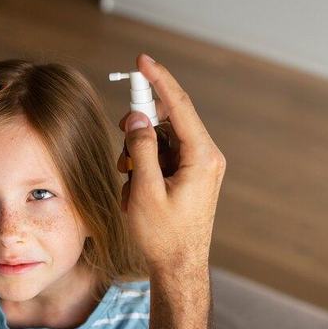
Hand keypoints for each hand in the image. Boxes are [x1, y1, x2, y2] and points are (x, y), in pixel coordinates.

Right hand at [117, 54, 225, 274]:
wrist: (179, 267)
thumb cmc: (163, 236)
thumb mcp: (145, 191)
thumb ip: (141, 148)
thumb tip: (136, 116)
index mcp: (202, 157)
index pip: (179, 106)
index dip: (158, 80)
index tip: (142, 60)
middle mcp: (206, 157)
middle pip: (169, 121)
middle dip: (140, 127)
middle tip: (121, 140)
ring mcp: (200, 166)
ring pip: (163, 139)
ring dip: (139, 152)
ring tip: (128, 181)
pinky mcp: (191, 176)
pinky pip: (164, 157)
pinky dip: (145, 166)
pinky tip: (135, 190)